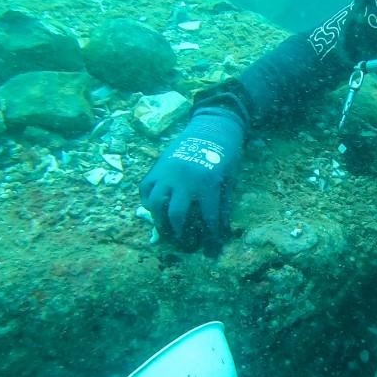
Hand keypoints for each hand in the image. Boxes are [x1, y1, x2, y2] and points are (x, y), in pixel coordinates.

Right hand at [139, 107, 243, 255]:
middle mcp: (185, 180)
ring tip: (166, 230)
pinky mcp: (157, 167)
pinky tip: (156, 209)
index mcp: (208, 184)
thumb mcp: (230, 180)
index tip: (211, 248)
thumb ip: (222, 204)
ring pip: (156, 204)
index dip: (211, 236)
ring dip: (160, 221)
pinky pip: (146, 189)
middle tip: (184, 243)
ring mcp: (168, 173)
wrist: (212, 128)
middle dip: (180, 234)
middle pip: (176, 215)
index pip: (208, 218)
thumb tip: (219, 230)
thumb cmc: (225, 156)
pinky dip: (148, 201)